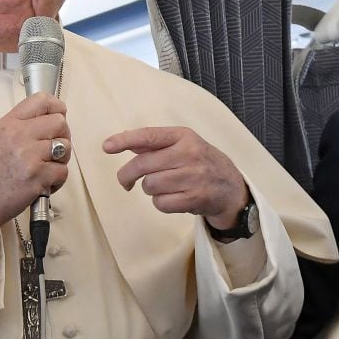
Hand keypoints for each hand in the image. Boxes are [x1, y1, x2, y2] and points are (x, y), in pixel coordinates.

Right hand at [0, 93, 70, 233]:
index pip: (42, 100)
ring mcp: (29, 155)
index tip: (58, 118)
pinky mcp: (38, 176)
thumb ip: (25, 124)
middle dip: (62, 137)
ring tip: (46, 168)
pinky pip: (63, 171)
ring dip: (61, 160)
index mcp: (10, 123)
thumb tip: (57, 118)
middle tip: (52, 150)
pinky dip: (57, 180)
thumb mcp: (2, 137)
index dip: (57, 108)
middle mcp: (19, 135)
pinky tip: (43, 183)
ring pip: (66, 147)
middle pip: (60, 123)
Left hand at [103, 126, 247, 228]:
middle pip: (142, 165)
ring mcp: (193, 176)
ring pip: (149, 185)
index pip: (148, 136)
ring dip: (149, 189)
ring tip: (163, 187)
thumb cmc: (199, 162)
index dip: (124, 140)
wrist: (231, 187)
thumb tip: (123, 140)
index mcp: (183, 136)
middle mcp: (188, 154)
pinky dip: (160, 203)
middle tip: (125, 182)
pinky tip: (172, 198)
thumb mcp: (182, 144)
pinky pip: (160, 203)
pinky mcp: (194, 198)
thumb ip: (154, 143)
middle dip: (126, 175)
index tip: (106, 146)